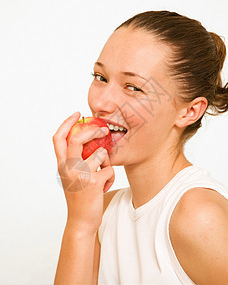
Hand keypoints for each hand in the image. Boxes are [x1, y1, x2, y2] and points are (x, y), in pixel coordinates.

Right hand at [53, 112, 114, 232]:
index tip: (77, 114)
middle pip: (77, 139)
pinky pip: (110, 169)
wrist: (81, 221)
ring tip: (104, 171)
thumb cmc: (78, 197)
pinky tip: (105, 186)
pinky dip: (110, 176)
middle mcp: (68, 168)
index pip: (58, 138)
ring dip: (107, 160)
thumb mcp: (71, 177)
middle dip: (93, 130)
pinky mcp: (94, 183)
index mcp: (62, 165)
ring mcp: (80, 176)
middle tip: (103, 129)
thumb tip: (89, 141)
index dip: (67, 123)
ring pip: (101, 153)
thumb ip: (75, 160)